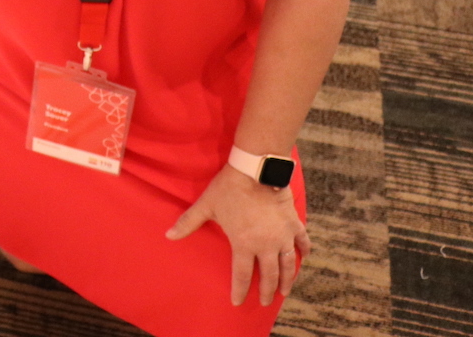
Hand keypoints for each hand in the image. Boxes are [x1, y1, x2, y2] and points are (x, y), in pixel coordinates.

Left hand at [166, 164, 309, 306]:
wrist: (255, 169)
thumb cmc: (228, 188)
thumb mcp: (206, 206)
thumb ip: (188, 223)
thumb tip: (168, 235)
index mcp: (244, 244)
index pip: (242, 276)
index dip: (240, 291)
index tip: (238, 302)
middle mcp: (266, 245)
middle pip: (269, 276)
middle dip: (267, 291)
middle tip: (267, 301)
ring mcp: (282, 235)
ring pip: (287, 264)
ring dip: (287, 279)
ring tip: (285, 291)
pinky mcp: (293, 223)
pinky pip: (302, 241)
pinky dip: (304, 251)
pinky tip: (304, 257)